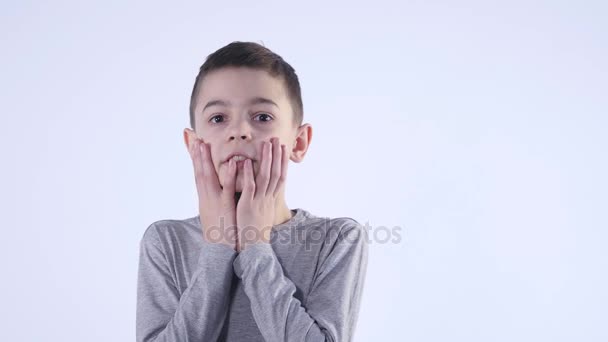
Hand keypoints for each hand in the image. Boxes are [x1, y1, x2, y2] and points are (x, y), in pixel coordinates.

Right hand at [188, 138, 237, 249]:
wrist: (220, 253)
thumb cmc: (220, 233)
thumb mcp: (215, 213)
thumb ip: (214, 199)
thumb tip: (212, 190)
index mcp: (205, 199)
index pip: (198, 175)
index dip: (196, 159)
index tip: (194, 143)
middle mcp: (207, 199)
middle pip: (199, 173)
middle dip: (196, 155)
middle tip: (194, 138)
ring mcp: (215, 203)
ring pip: (209, 178)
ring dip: (205, 161)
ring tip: (203, 144)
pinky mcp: (226, 208)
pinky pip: (227, 190)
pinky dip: (229, 176)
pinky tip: (231, 164)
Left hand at [236, 137, 287, 251]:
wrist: (253, 247)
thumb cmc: (256, 230)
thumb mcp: (263, 212)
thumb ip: (264, 199)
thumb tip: (265, 191)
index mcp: (271, 199)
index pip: (280, 176)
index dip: (282, 161)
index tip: (283, 148)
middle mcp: (268, 198)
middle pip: (275, 173)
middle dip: (277, 155)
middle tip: (277, 140)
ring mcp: (259, 201)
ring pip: (265, 177)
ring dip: (266, 159)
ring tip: (266, 144)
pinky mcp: (248, 205)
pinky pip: (250, 187)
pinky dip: (249, 174)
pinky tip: (248, 162)